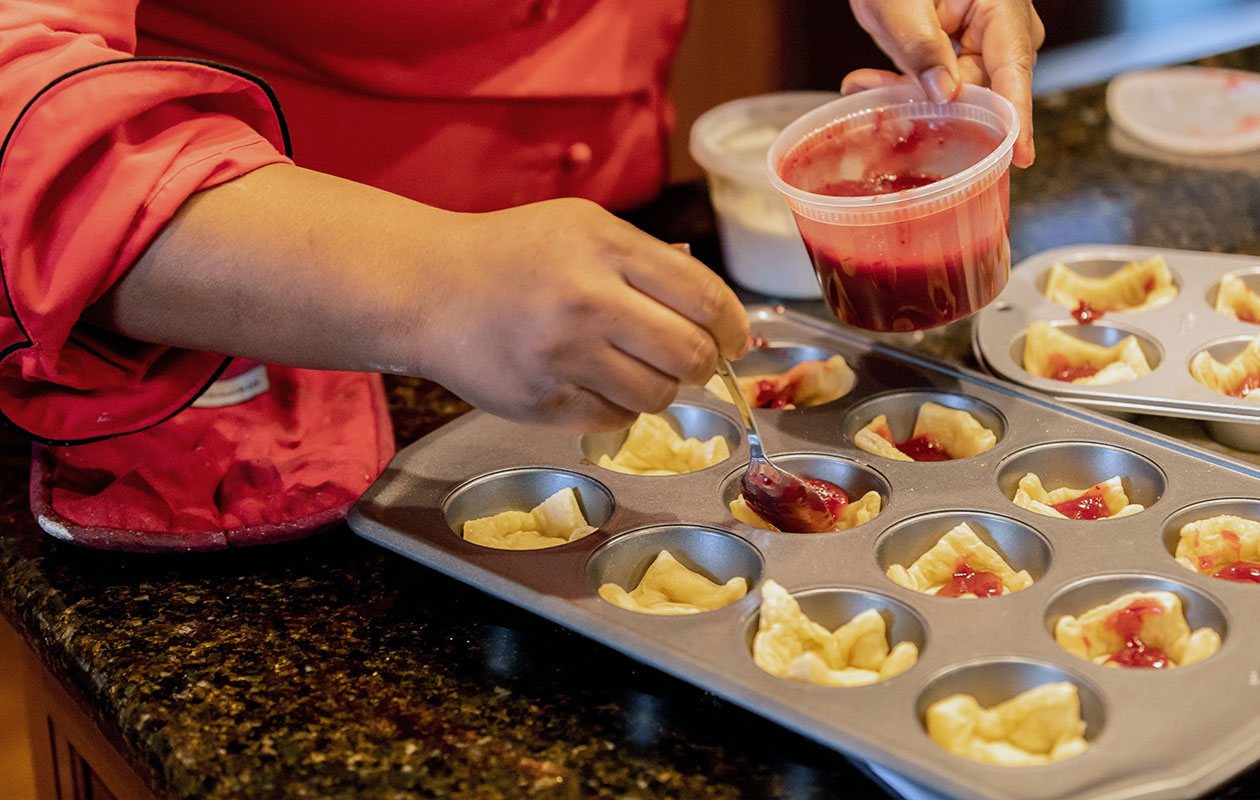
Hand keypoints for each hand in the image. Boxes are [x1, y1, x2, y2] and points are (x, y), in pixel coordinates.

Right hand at [415, 198, 749, 430]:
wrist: (427, 288)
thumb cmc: (513, 254)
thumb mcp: (582, 227)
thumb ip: (648, 260)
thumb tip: (717, 311)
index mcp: (605, 245)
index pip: (705, 297)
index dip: (732, 326)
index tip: (733, 339)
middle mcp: (586, 298)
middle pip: (690, 354)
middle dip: (703, 364)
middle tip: (691, 361)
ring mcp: (561, 355)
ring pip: (658, 396)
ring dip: (660, 388)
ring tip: (635, 368)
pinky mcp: (541, 400)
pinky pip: (615, 419)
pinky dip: (618, 408)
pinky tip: (595, 382)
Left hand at [843, 0, 1043, 166]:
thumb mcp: (902, 4)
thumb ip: (922, 48)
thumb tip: (946, 95)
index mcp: (1003, 7)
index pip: (1014, 68)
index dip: (1016, 116)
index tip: (1019, 156)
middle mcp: (1002, 29)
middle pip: (983, 90)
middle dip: (935, 107)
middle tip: (885, 102)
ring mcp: (981, 45)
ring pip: (956, 96)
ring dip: (909, 97)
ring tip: (864, 83)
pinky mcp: (957, 58)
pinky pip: (938, 89)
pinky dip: (904, 89)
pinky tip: (869, 83)